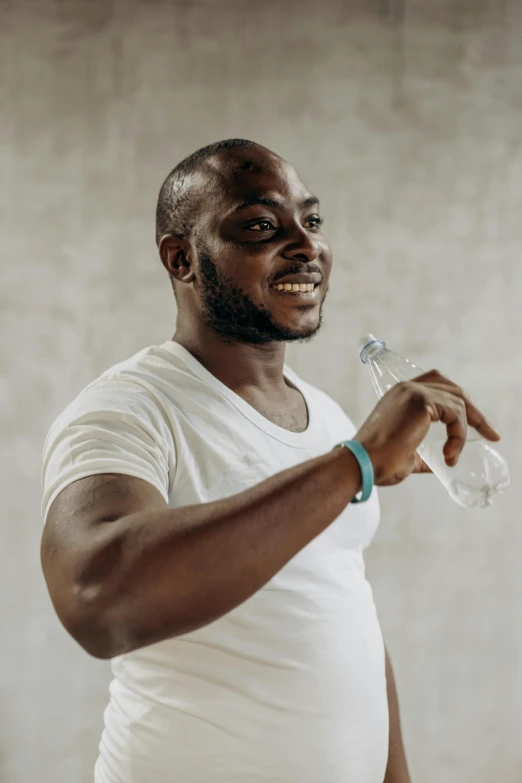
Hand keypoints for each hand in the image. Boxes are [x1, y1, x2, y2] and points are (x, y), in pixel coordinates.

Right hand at [355, 369, 500, 486]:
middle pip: (454, 389)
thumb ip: (424, 454)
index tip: (477, 423)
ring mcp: (414, 392)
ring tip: (453, 455)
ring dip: (463, 432)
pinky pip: (456, 416)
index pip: (438, 384)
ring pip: (458, 403)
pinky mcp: (421, 402)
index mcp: (401, 396)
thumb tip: (441, 463)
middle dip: (475, 412)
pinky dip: (458, 436)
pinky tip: (449, 454)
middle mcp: (407, 388)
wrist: (362, 464)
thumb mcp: (408, 456)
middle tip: (491, 433)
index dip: (460, 401)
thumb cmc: (378, 463)